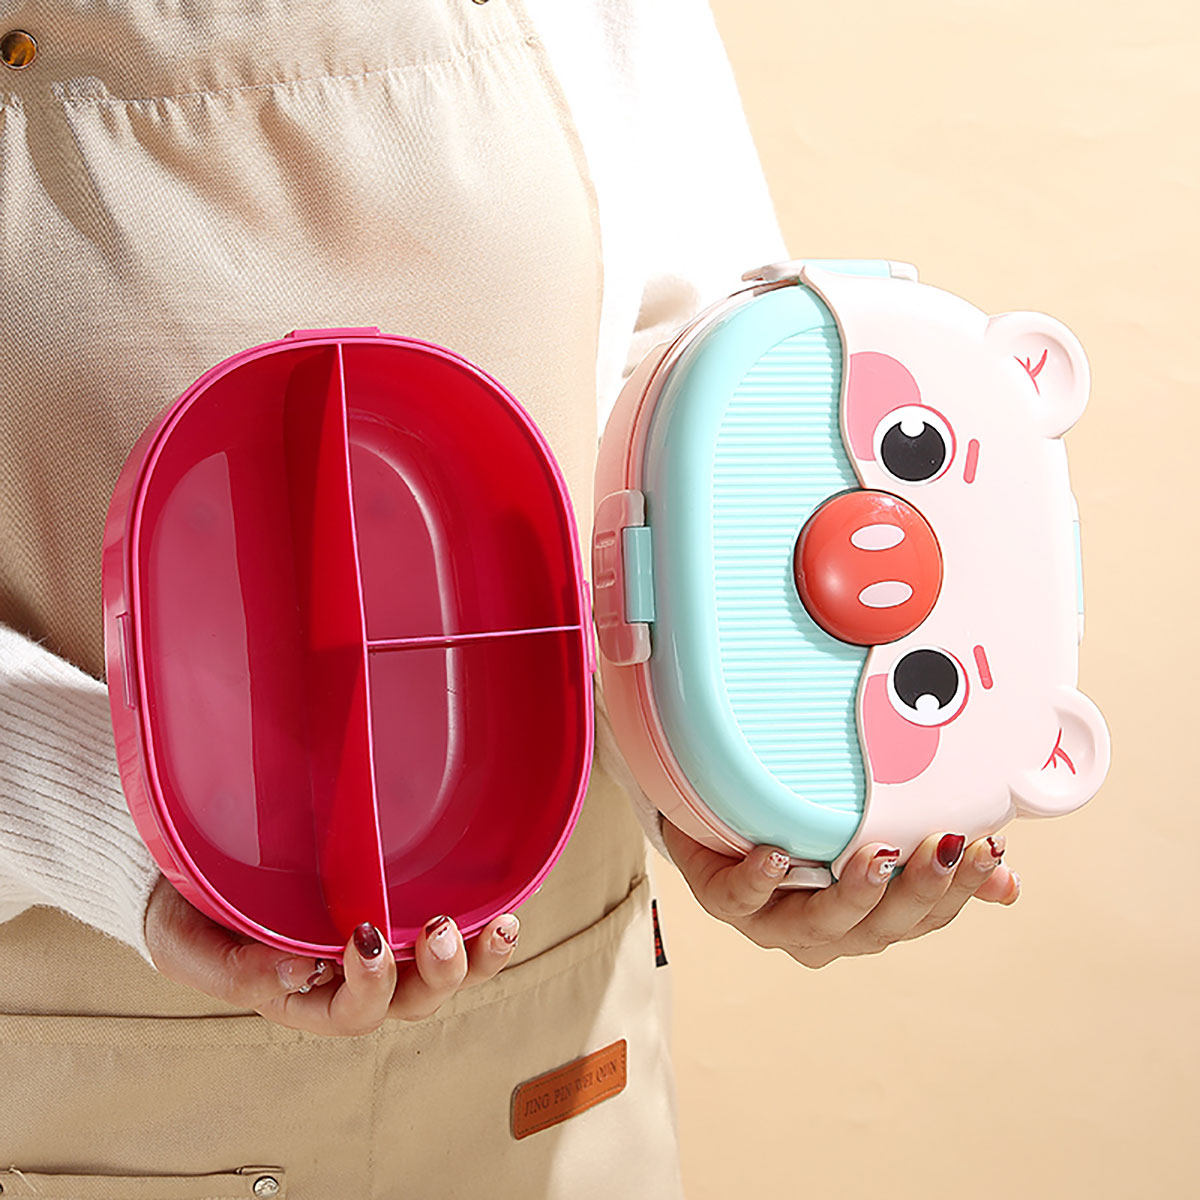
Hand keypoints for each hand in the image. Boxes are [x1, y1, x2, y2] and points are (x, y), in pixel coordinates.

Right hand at [144, 875, 519, 1034]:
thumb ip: (234, 968)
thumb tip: (294, 973)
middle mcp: (358, 976)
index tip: (362, 939)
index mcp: (311, 998)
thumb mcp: (193, 947)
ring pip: (447, 967)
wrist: (198, 868)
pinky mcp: (403, 898)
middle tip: (440, 933)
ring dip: (478, 955)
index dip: (371, 988)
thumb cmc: (197, 916)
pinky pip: (454, 922)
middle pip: (417, 997)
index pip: (356, 1012)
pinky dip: (483, 918)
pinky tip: (506, 904)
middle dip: (440, 973)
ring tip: (499, 927)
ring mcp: (388, 940)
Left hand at [661, 823, 1019, 968]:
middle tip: (947, 846)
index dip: (961, 888)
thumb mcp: (867, 831)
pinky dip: (760, 881)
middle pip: (879, 927)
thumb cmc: (801, 827)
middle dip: (918, 889)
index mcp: (867, 920)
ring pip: (820, 924)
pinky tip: (776, 856)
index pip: (925, 916)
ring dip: (853, 892)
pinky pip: (741, 898)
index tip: (991, 848)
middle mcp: (825, 933)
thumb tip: (1008, 880)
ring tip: (875, 856)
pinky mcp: (723, 899)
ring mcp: (772, 922)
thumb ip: (931, 854)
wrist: (713, 815)